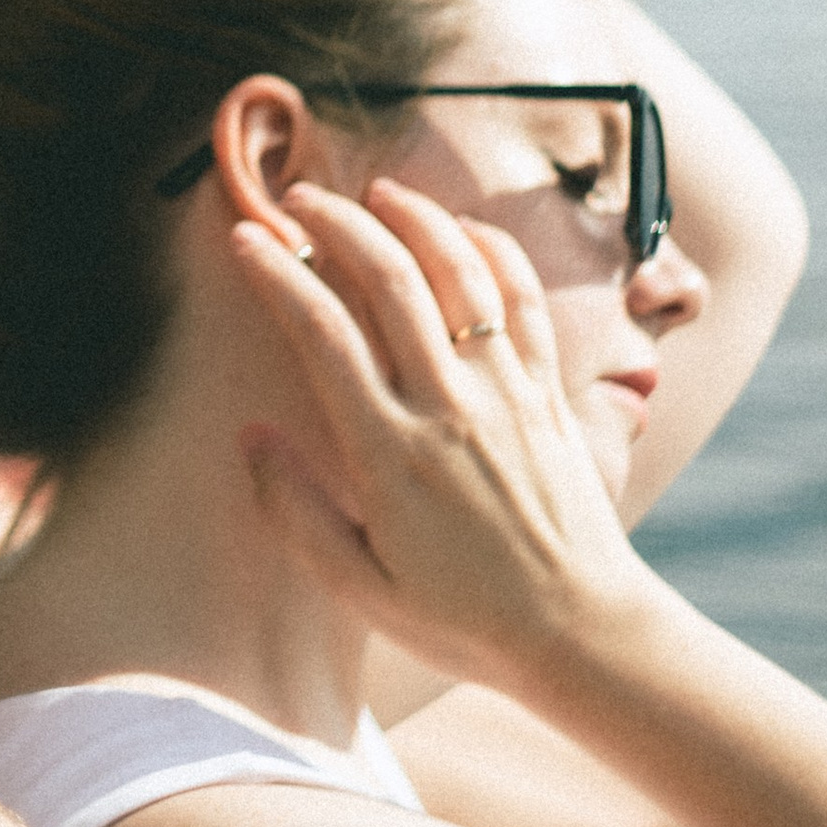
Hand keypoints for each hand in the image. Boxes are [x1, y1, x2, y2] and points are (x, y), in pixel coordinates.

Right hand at [234, 178, 648, 694]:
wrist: (582, 634)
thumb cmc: (463, 619)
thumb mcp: (359, 588)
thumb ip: (296, 510)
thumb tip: (252, 433)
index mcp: (391, 454)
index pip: (322, 333)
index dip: (278, 273)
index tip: (244, 239)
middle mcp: (450, 407)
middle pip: (389, 279)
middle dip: (337, 222)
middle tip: (300, 200)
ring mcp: (507, 393)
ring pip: (460, 272)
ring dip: (414, 218)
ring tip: (376, 192)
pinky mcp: (550, 394)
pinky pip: (522, 300)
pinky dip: (492, 250)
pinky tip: (463, 230)